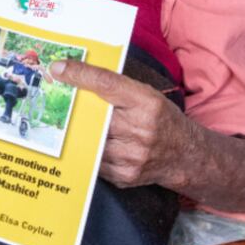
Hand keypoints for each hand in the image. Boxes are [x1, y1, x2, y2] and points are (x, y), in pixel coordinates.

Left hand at [50, 58, 244, 209]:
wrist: (186, 156)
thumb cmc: (162, 119)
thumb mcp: (146, 95)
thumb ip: (116, 86)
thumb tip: (76, 74)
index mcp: (146, 103)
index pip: (106, 84)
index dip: (79, 74)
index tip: (58, 68)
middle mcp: (140, 130)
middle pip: (93, 115)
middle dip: (76, 108)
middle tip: (59, 99)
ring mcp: (132, 156)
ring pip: (90, 140)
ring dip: (80, 132)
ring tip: (73, 124)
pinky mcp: (124, 176)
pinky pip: (94, 160)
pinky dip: (89, 151)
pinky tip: (89, 144)